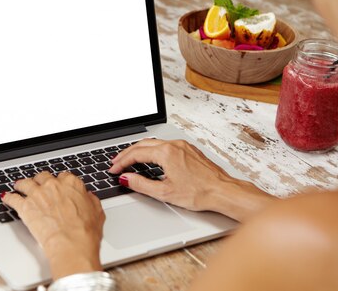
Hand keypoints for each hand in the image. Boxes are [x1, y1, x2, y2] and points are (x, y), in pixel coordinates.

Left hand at [2, 172, 104, 278]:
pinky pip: (13, 198)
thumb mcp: (97, 212)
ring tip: (19, 186)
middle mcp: (53, 185)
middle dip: (40, 180)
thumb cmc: (85, 231)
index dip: (59, 182)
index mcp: (71, 184)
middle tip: (38, 185)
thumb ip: (90, 200)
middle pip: (42, 176)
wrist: (72, 244)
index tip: (58, 186)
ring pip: (25, 183)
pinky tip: (7, 198)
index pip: (63, 176)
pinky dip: (9, 198)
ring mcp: (38, 194)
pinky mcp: (25, 207)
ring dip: (21, 185)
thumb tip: (88, 197)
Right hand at [108, 139, 274, 220]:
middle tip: (116, 163)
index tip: (114, 170)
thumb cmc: (200, 193)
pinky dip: (152, 150)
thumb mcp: (165, 192)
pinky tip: (150, 159)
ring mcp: (183, 146)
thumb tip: (126, 179)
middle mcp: (174, 145)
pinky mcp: (189, 150)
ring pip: (154, 143)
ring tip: (129, 160)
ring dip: (139, 150)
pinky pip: (165, 146)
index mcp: (166, 153)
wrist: (223, 191)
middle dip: (127, 154)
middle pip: (143, 145)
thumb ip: (141, 184)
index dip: (122, 162)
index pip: (136, 154)